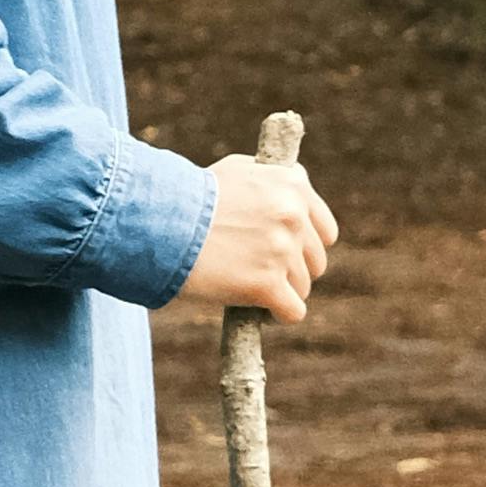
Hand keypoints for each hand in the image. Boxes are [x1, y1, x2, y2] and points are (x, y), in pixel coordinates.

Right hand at [182, 149, 337, 319]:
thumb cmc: (191, 196)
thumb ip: (271, 181)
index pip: (325, 230)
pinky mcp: (268, 283)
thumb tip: (292, 189)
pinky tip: (258, 309)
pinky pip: (293, 312)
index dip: (305, 246)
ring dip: (279, 291)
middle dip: (290, 270)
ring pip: (303, 287)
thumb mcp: (237, 171)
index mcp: (293, 184)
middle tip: (258, 271)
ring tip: (246, 285)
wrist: (160, 222)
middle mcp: (293, 215)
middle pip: (315, 262)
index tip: (284, 254)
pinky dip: (277, 315)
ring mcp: (282, 250)